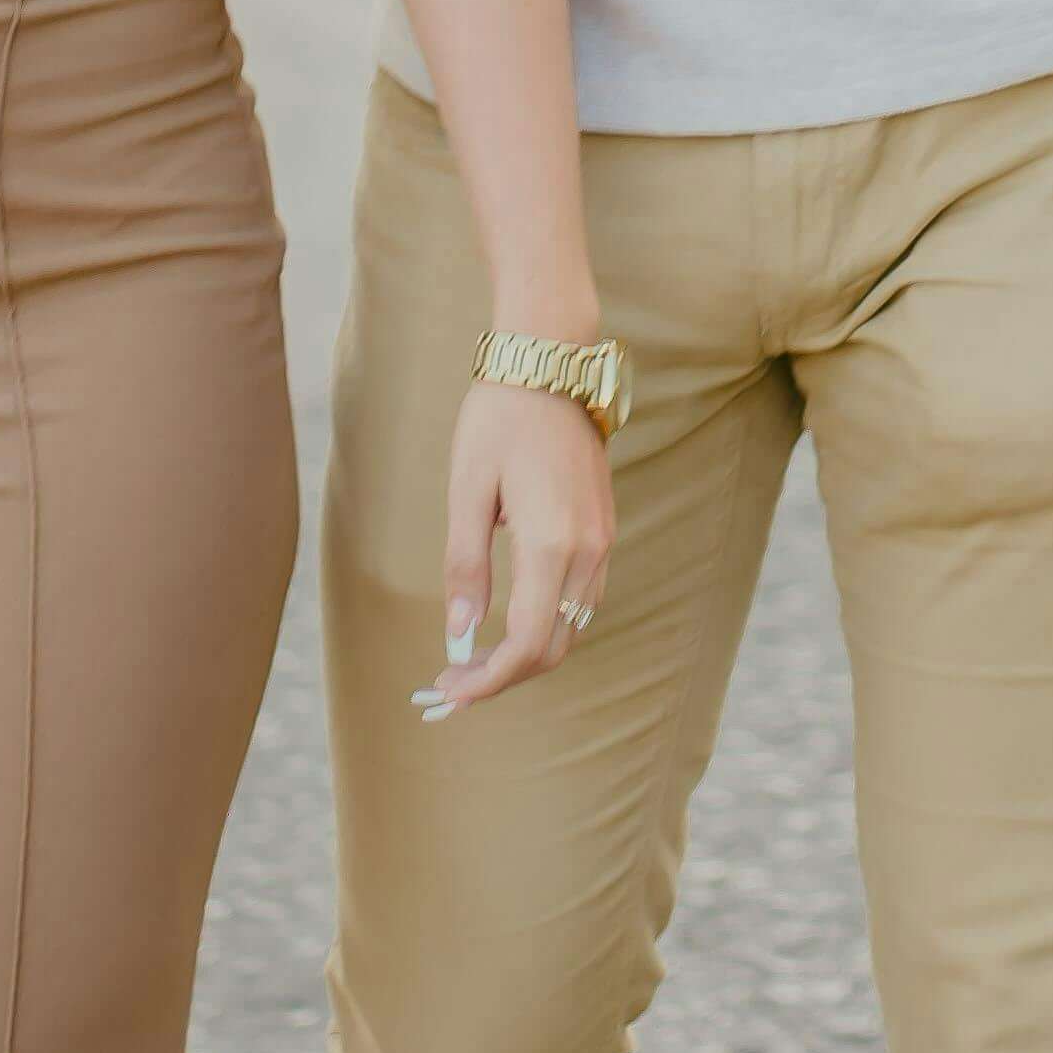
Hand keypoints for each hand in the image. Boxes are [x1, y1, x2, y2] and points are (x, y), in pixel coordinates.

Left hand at [419, 381, 616, 718]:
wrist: (549, 362)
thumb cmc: (499, 419)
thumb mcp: (467, 491)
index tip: (448, 690)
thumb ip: (465, 567)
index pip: (528, 644)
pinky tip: (508, 622)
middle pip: (555, 647)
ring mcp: (602, 540)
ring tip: (473, 660)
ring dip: (526, 655)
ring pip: (572, 628)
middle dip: (503, 677)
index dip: (488, 680)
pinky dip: (548, 626)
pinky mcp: (603, 529)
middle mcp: (588, 550)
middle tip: (451, 683)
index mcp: (552, 543)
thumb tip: (459, 634)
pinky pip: (582, 600)